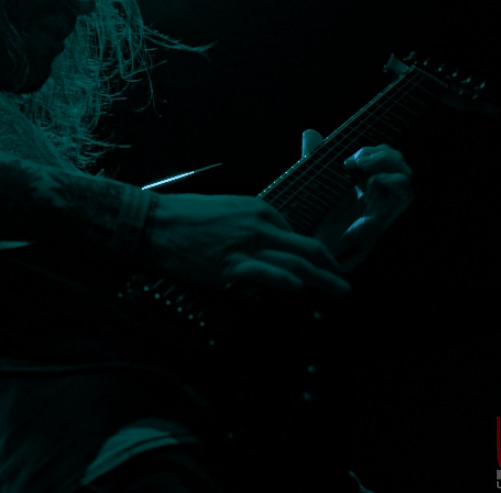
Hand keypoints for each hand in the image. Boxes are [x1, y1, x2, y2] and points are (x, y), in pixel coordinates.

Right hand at [146, 193, 350, 296]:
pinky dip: (285, 281)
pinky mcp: (230, 266)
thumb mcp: (226, 208)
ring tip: (338, 290)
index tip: (318, 266)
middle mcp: (259, 226)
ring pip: (295, 263)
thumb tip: (267, 242)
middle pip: (306, 248)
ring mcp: (246, 247)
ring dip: (322, 279)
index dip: (309, 254)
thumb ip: (250, 224)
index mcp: (259, 209)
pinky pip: (265, 274)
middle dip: (331, 267)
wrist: (156, 222)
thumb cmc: (185, 214)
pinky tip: (299, 289)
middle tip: (344, 280)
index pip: (294, 234)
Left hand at [302, 129, 413, 270]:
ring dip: (388, 163)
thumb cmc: (310, 218)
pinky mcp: (382, 220)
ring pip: (405, 175)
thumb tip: (310, 131)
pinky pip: (405, 195)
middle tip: (354, 160)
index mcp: (362, 183)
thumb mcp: (311, 183)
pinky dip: (393, 181)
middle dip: (381, 152)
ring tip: (361, 166)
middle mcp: (376, 194)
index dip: (374, 149)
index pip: (383, 156)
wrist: (306, 251)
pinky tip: (371, 183)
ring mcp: (381, 207)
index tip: (349, 156)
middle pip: (398, 162)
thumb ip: (312, 158)